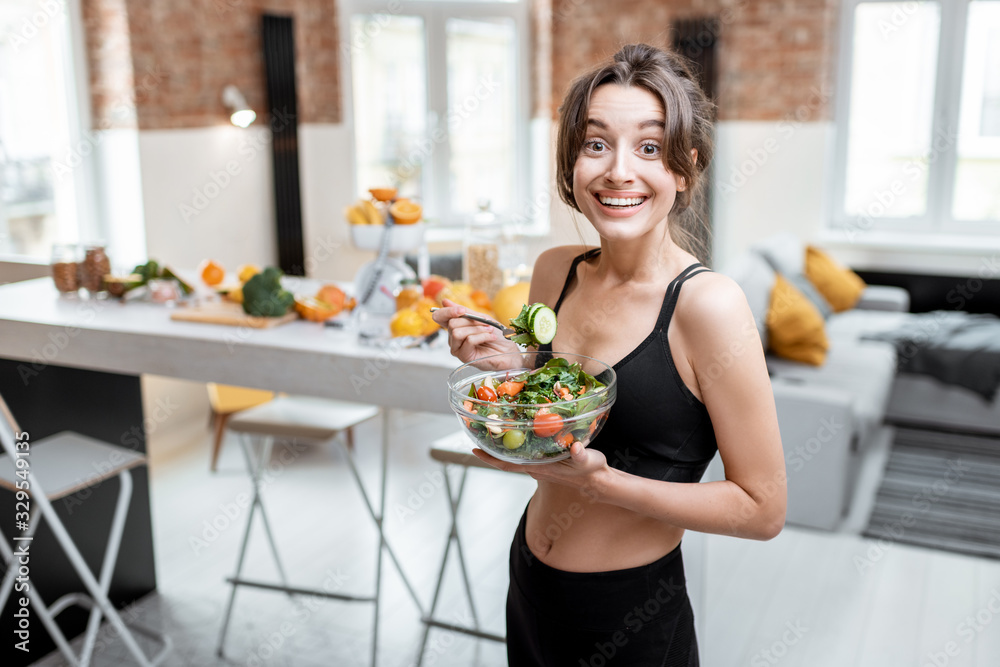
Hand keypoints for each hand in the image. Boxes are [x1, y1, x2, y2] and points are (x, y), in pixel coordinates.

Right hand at [432, 298, 519, 364]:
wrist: (509, 350)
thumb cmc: (497, 335)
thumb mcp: (481, 318)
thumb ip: (464, 311)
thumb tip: (444, 301)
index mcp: (455, 326)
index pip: (439, 317)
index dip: (447, 311)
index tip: (462, 310)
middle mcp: (453, 338)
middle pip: (452, 323)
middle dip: (471, 321)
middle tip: (486, 323)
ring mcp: (457, 348)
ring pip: (457, 332)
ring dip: (477, 329)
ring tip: (489, 331)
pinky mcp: (464, 357)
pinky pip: (468, 341)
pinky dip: (482, 336)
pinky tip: (491, 337)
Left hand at [471, 441, 609, 500]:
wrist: (598, 481)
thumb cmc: (591, 472)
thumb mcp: (588, 461)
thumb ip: (581, 455)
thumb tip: (575, 448)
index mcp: (540, 468)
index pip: (508, 464)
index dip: (490, 459)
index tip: (474, 450)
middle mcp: (536, 467)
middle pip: (506, 459)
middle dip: (490, 449)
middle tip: (476, 433)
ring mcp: (540, 465)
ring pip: (515, 456)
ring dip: (502, 446)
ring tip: (491, 430)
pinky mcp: (546, 461)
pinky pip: (525, 454)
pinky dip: (516, 445)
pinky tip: (515, 433)